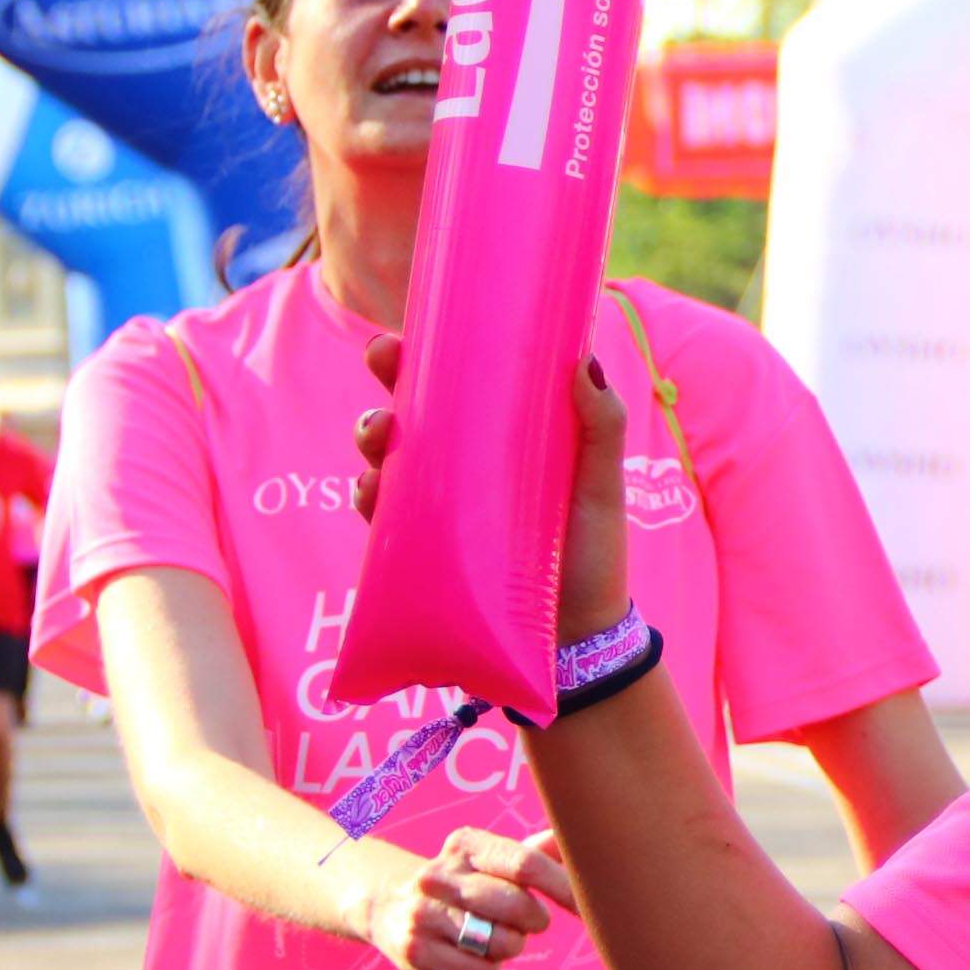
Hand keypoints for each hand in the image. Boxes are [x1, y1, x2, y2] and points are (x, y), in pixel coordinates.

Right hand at [356, 337, 634, 644]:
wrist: (578, 635)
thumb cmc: (592, 551)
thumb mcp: (600, 485)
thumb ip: (600, 427)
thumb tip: (582, 359)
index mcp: (500, 436)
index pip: (454, 383)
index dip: (423, 354)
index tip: (405, 333)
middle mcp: (462, 464)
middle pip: (411, 408)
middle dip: (387, 380)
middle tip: (383, 361)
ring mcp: (439, 505)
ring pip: (386, 456)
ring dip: (370, 433)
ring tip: (380, 434)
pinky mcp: (422, 547)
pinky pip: (381, 514)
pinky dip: (368, 497)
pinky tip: (372, 492)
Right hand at [357, 825, 577, 969]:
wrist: (387, 904)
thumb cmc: (463, 881)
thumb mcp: (492, 858)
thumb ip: (537, 852)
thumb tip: (582, 838)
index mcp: (466, 845)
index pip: (525, 864)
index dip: (563, 887)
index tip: (587, 905)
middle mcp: (438, 876)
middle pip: (518, 906)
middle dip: (535, 920)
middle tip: (526, 920)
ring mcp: (422, 914)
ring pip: (503, 944)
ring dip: (510, 946)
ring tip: (491, 933)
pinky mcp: (414, 951)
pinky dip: (487, 968)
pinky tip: (470, 952)